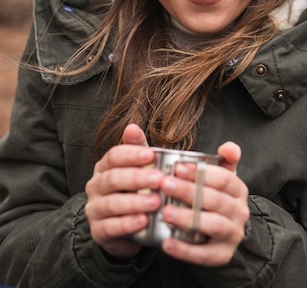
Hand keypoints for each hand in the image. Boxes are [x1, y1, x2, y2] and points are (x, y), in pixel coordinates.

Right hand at [85, 124, 162, 257]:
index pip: (113, 156)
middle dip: (137, 178)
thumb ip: (137, 148)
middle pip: (113, 178)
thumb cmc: (134, 191)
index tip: (150, 155)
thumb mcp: (138, 168)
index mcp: (105, 167)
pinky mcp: (98, 232)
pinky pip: (110, 227)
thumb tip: (132, 127)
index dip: (131, 154)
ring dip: (135, 202)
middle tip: (158, 179)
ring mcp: (95, 209)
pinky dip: (127, 224)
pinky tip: (143, 221)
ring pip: (111, 203)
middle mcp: (95, 186)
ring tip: (155, 202)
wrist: (126, 227)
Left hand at [160, 142, 248, 265]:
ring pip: (213, 225)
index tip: (177, 167)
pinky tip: (167, 242)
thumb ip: (224, 160)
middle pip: (216, 200)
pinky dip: (185, 250)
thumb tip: (229, 147)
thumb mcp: (222, 178)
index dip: (201, 172)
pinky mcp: (222, 256)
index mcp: (238, 190)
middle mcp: (239, 212)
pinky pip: (204, 254)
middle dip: (189, 191)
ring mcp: (232, 235)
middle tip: (165, 184)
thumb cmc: (215, 199)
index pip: (224, 178)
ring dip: (188, 218)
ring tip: (166, 212)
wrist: (224, 235)